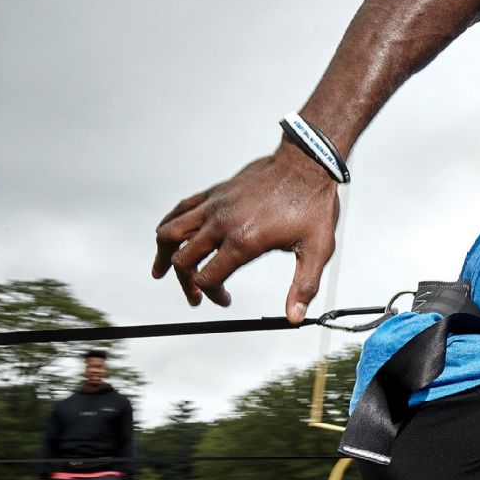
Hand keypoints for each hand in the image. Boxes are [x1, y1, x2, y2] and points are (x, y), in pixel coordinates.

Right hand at [152, 143, 339, 323]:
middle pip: (183, 260)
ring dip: (164, 254)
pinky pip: (181, 209)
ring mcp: (215, 205)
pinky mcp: (216, 192)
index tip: (224, 300)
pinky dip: (169, 225)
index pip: (207, 278)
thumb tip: (295, 316)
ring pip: (170, 232)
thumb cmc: (312, 203)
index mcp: (243, 240)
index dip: (211, 295)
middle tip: (195, 295)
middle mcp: (222, 222)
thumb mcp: (317, 249)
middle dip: (186, 283)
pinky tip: (169, 235)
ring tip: (162, 270)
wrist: (307, 163)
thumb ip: (304, 285)